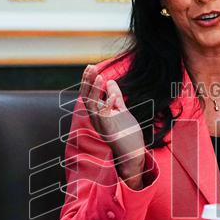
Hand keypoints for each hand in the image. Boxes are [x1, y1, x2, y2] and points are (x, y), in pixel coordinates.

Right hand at [79, 64, 146, 188]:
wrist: (133, 153)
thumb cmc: (127, 134)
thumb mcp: (122, 110)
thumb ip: (115, 97)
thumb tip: (110, 81)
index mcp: (98, 114)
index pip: (88, 94)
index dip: (87, 81)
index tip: (90, 66)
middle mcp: (96, 120)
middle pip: (86, 98)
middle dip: (88, 82)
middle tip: (91, 67)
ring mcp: (101, 127)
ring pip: (92, 107)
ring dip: (95, 91)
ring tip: (100, 76)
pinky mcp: (109, 133)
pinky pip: (104, 118)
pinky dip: (108, 106)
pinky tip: (113, 96)